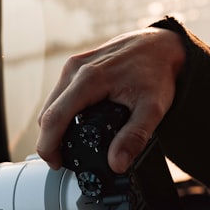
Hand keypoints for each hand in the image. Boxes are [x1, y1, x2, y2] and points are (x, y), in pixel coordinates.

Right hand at [35, 27, 185, 172]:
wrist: (161, 46)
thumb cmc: (157, 72)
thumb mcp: (152, 109)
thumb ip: (134, 138)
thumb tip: (116, 164)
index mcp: (88, 79)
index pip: (54, 118)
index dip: (49, 146)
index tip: (56, 164)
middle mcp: (75, 69)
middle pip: (48, 112)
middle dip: (51, 140)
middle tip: (65, 160)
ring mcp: (73, 65)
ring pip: (51, 103)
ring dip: (55, 126)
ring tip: (70, 145)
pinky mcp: (76, 65)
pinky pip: (59, 93)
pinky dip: (62, 111)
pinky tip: (76, 123)